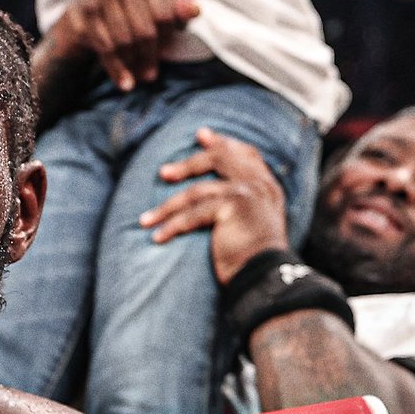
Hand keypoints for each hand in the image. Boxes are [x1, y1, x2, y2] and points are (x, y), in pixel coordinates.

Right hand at [51, 0, 199, 92]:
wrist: (87, 13)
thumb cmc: (133, 11)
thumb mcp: (158, 10)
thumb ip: (177, 12)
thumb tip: (195, 10)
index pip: (165, 15)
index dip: (167, 37)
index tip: (165, 47)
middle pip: (144, 30)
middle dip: (149, 56)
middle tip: (151, 74)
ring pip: (123, 40)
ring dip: (132, 63)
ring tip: (138, 75)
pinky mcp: (84, 12)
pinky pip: (104, 47)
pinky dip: (117, 69)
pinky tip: (125, 82)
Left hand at [140, 128, 288, 282]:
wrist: (266, 279)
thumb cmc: (256, 258)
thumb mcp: (255, 223)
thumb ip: (243, 201)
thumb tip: (214, 189)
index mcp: (268, 187)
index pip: (247, 153)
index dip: (223, 143)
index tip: (202, 135)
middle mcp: (261, 185)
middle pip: (220, 158)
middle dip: (188, 163)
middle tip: (163, 172)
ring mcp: (248, 193)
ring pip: (197, 191)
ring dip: (167, 206)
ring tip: (146, 219)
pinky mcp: (233, 206)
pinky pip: (193, 213)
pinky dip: (172, 226)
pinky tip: (157, 237)